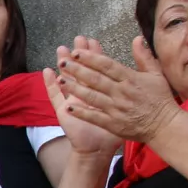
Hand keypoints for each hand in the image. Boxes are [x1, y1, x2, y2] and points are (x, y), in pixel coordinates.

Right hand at [43, 40, 124, 158]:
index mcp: (104, 90)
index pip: (101, 68)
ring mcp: (74, 101)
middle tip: (77, 39)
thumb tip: (141, 68)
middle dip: (81, 54)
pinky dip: (50, 84)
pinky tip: (47, 72)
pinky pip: (56, 96)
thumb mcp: (130, 106)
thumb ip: (135, 86)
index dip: (97, 55)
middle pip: (84, 69)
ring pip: (69, 78)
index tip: (93, 41)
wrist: (100, 149)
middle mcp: (87, 93)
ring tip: (61, 50)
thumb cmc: (118, 129)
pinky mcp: (64, 111)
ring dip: (64, 64)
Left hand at [54, 36, 181, 144]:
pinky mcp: (112, 124)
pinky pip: (94, 117)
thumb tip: (137, 39)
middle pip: (96, 79)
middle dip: (77, 70)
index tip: (77, 51)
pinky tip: (68, 107)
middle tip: (62, 62)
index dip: (91, 58)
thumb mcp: (156, 75)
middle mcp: (121, 92)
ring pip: (92, 96)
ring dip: (75, 88)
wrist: (164, 126)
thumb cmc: (160, 99)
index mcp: (130, 79)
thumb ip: (144, 57)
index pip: (107, 65)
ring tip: (60, 80)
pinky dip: (81, 112)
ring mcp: (116, 109)